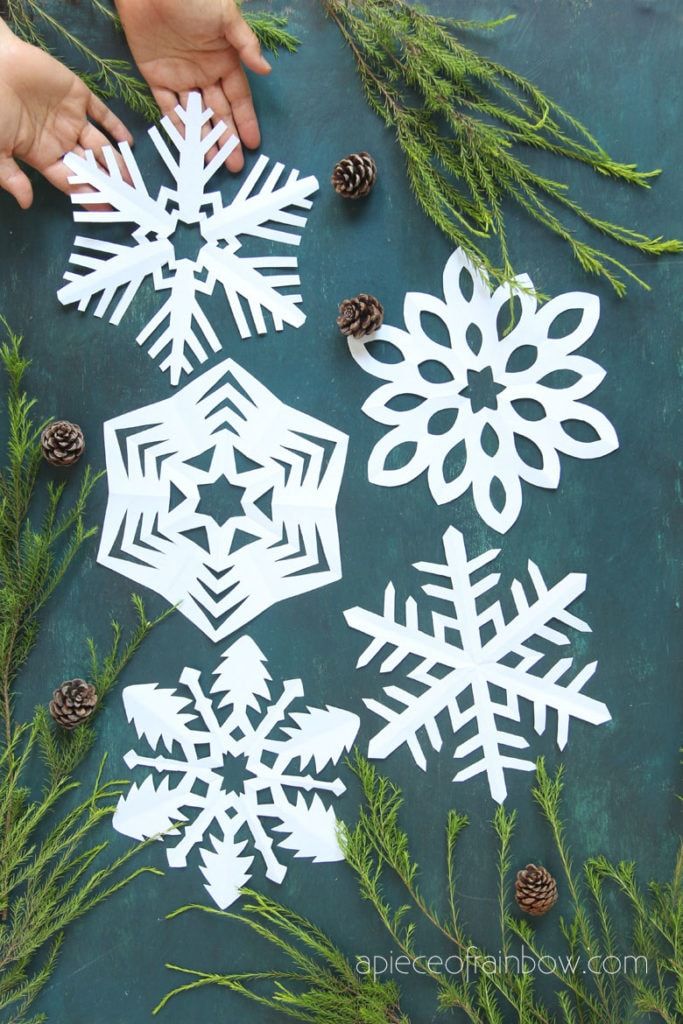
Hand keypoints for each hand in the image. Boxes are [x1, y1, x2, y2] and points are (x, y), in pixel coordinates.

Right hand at [0, 23, 132, 208]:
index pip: (71, 181)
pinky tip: (129, 141)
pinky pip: (102, 114)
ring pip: (99, 144)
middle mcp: (60, 140)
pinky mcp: (77, 95)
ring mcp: (70, 118)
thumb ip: (11, 176)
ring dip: (117, 160)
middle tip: (129, 197)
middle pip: (90, 167)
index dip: (88, 196)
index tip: (106, 209)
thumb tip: (26, 203)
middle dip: (108, 182)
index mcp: (42, 155)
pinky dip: (115, 126)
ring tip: (134, 177)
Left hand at [115, 0, 270, 171]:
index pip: (238, 98)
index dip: (245, 120)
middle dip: (227, 139)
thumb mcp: (225, 16)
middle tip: (235, 165)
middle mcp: (204, 73)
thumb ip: (245, 43)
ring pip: (196, 116)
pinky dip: (177, 126)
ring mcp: (180, 77)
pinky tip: (187, 147)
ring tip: (212, 164)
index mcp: (224, 60)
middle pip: (219, 113)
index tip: (252, 143)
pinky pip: (168, 108)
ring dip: (204, 140)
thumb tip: (265, 70)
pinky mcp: (156, 77)